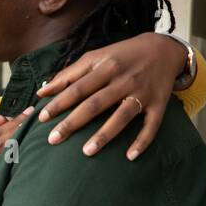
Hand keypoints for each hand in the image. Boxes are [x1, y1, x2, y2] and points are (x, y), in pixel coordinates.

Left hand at [36, 33, 188, 158]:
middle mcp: (123, 80)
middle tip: (53, 139)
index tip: (42, 118)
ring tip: (86, 152)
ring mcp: (142, 92)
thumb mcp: (96, 57)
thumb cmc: (122, 55)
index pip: (78, 87)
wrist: (163, 49)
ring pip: (122, 116)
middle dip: (73, 122)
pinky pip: (151, 125)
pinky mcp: (159, 104)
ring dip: (104, 135)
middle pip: (95, 103)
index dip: (59, 103)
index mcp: (106, 67)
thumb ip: (69, 74)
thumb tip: (42, 92)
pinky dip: (142, 141)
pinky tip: (130, 156)